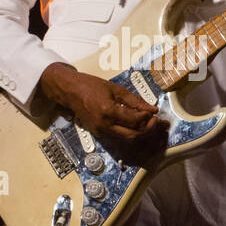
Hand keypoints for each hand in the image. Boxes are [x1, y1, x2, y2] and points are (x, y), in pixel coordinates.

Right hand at [39, 63, 168, 147]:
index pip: (135, 121)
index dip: (148, 118)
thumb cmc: (91, 86)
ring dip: (140, 134)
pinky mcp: (99, 134)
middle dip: (147, 131)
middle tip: (155, 122)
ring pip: (127, 140)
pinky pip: (119, 137)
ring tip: (148, 124)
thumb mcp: (116, 89)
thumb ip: (135, 101)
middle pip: (133, 136)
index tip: (154, 113)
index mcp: (108, 111)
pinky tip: (135, 125)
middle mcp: (104, 125)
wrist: (70, 92)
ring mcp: (100, 132)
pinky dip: (130, 133)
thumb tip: (152, 109)